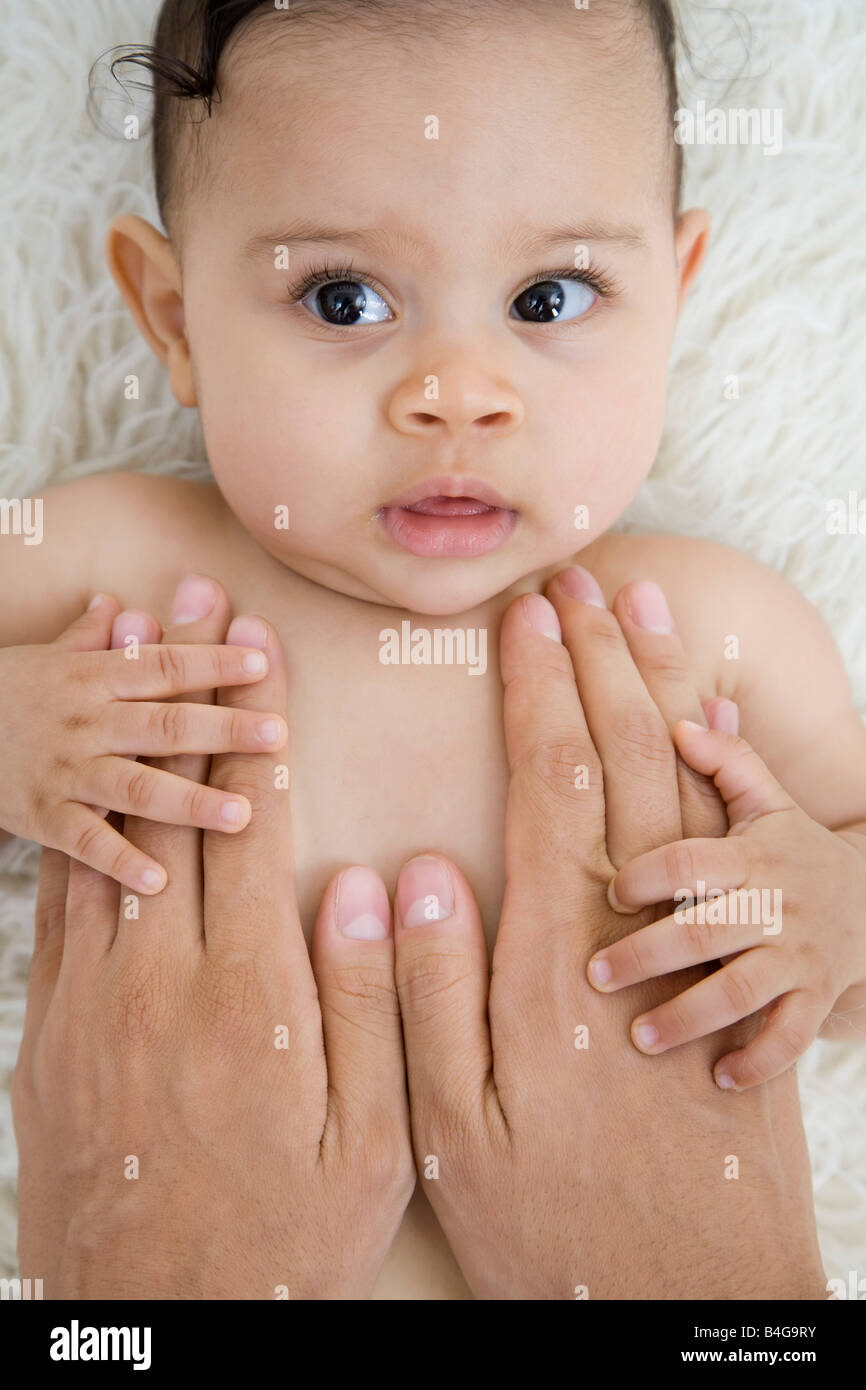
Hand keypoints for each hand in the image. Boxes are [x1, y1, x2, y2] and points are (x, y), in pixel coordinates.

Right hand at [0, 575, 287, 892]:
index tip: (259, 665)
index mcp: (95, 678)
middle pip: (164, 725)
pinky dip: (121, 862)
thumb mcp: (46, 654)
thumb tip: (123, 602)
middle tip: (276, 737)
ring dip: (190, 802)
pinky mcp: (44, 817)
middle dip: (222, 731)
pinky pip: (87, 842)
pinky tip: (160, 881)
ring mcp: (67, 771)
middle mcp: (87, 722)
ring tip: (241, 815)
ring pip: (136, 786)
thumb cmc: (5, 693)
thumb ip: (92, 633)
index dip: (210, 664)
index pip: (163, 666)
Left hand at [12, 581, 413, 1298]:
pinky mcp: (48, 1036)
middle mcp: (164, 984)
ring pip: (105, 839)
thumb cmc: (282, 1233)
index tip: (258, 654)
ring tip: (115, 650)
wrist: (157, 1327)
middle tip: (177, 602)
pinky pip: (57, 908)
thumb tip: (370, 884)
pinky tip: (78, 786)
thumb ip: (373, 1002)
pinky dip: (71, 827)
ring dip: (112, 738)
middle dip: (177, 697)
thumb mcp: (371, 1139)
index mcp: (254, 999)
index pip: (254, 831)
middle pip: (171, 809)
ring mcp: (92, 1006)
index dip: (257, 732)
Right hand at [391, 570, 824, 1298]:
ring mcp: (699, 950)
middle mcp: (633, 932)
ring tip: (643, 615)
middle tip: (579, 582)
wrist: (693, 1299)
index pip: (549, 785)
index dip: (538, 691)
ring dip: (659, 692)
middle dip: (598, 662)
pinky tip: (708, 724)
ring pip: (683, 788)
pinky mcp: (743, 977)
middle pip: (620, 764)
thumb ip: (428, 990)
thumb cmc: (557, 1221)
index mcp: (553, 957)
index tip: (526, 618)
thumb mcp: (455, 1128)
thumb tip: (417, 866)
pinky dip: (720, 771)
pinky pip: (736, 849)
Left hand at [588, 720, 865, 1088]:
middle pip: (707, 932)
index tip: (609, 894)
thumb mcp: (767, 800)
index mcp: (752, 855)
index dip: (650, 876)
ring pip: (742, 992)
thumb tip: (678, 719)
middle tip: (596, 976)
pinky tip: (718, 1080)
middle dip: (649, 955)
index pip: (693, 861)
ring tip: (640, 1038)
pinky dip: (757, 1061)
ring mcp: (798, 956)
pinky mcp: (816, 997)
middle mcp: (774, 906)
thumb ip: (725, 761)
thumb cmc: (793, 847)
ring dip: (690, 1017)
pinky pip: (789, 1037)